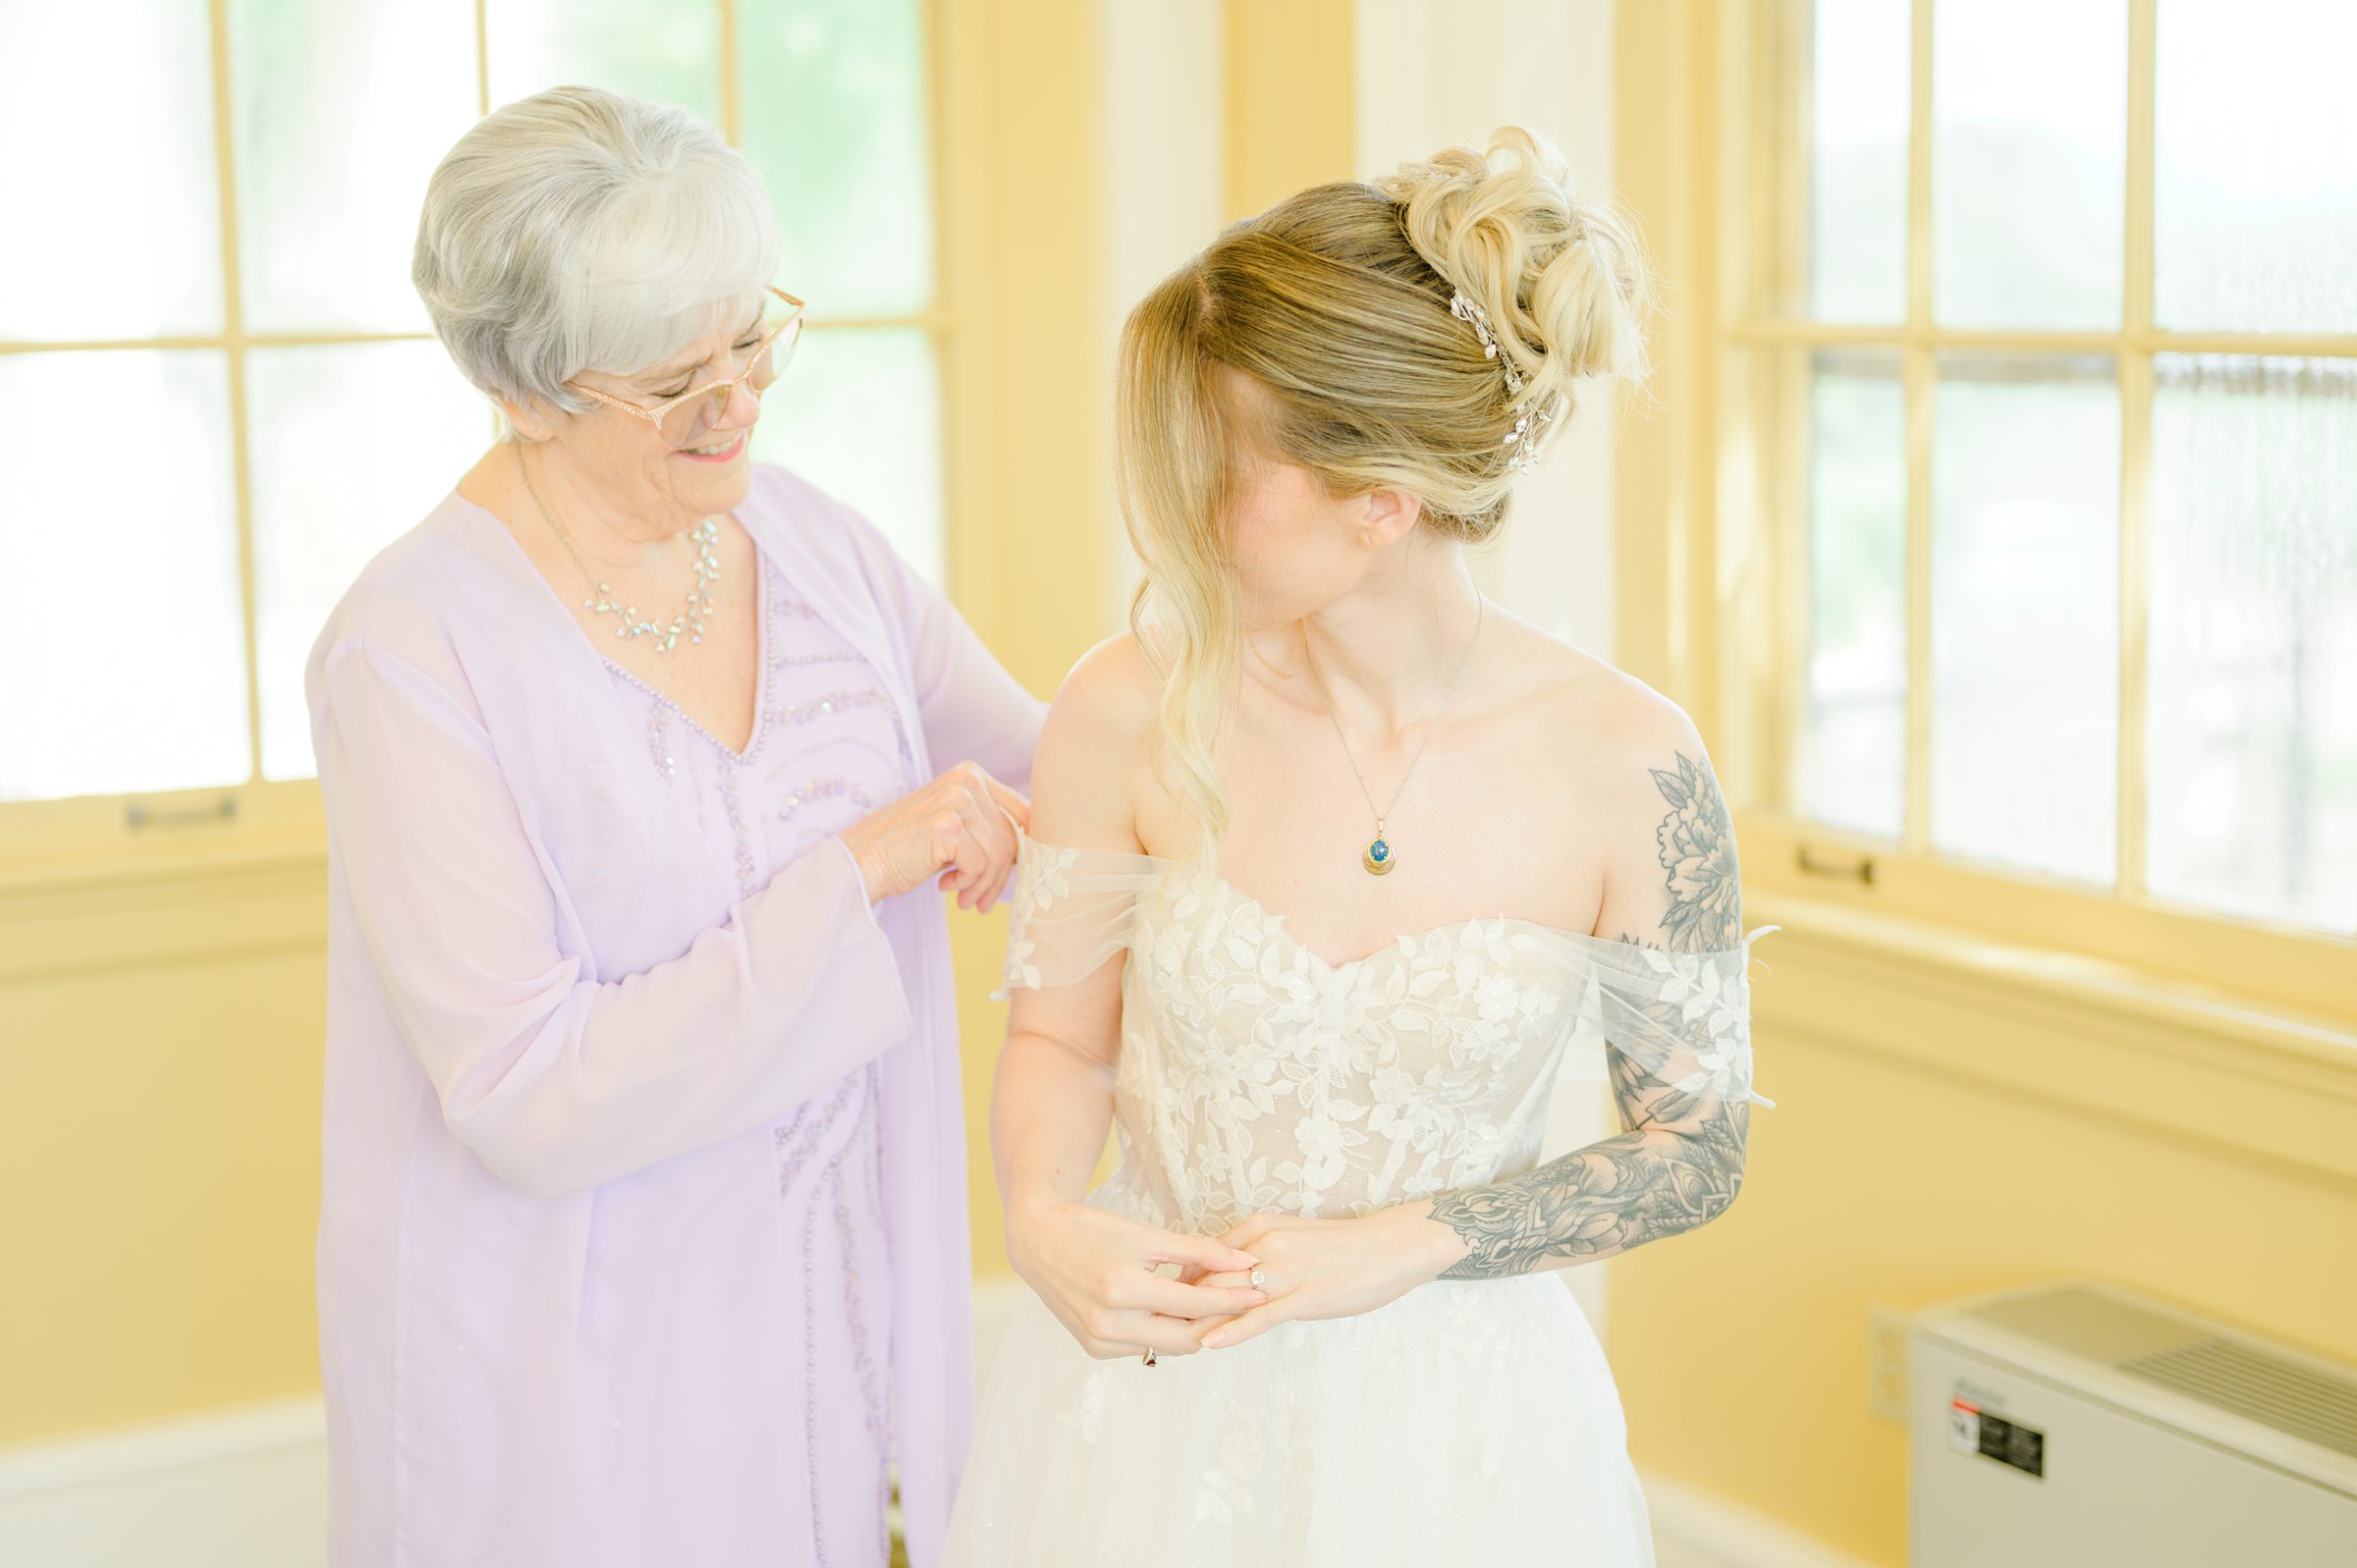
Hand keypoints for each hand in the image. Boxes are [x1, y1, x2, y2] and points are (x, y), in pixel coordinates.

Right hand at [837, 762, 1029, 908]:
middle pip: (1013, 836)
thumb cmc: (909, 850)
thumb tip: (1035, 850)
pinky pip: (980, 865)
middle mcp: (967, 780)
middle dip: (1002, 876)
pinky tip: (946, 887)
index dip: (1025, 851)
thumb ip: (990, 827)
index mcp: (972, 774)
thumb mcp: (956, 828)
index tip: (1010, 878)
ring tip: (966, 900)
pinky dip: (968, 885)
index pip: (1023, 814)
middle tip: (983, 901)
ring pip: (1000, 854)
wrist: (862, 862)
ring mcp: (957, 800)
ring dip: (985, 886)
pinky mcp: (947, 825)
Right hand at [1007, 1195, 1269, 1360]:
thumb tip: (1244, 1262)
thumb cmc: (1092, 1230)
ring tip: (1219, 1308)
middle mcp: (1109, 1322)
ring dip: (1195, 1330)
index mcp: (1122, 1288)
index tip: (1261, 1291)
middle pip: (1186, 1339)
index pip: (1194, 1304)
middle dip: (1220, 1323)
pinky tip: (1180, 1315)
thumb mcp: (1145, 1235)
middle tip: (1248, 1306)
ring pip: (1167, 1347)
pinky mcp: (1094, 1348)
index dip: (1232, 1298)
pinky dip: (1165, 1333)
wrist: (1038, 1242)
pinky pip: (1144, 1348)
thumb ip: (1196, 1250)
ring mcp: (1100, 1341)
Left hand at [1186, 1203, 1470, 1349]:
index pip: (1205, 1254)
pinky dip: (1231, 1331)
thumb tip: (1229, 1276)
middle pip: (1208, 1276)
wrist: (1391, 1246)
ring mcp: (1285, 1271)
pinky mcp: (1304, 1297)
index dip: (1180, 1280)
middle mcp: (1266, 1244)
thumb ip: (1259, 1252)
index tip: (1159, 1299)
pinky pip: (1260, 1316)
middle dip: (1178, 1302)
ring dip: (1196, 1319)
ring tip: (1165, 1339)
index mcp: (1260, 1227)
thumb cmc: (1343, 1246)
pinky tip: (1208, 1345)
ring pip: (1229, 1296)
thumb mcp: (1292, 1236)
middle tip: (1151, 1324)